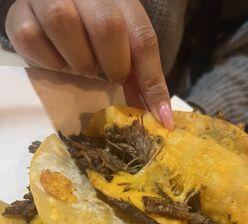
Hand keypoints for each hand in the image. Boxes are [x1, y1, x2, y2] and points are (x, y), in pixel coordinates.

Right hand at [5, 0, 172, 129]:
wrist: (51, 12)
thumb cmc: (92, 37)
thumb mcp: (122, 50)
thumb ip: (140, 77)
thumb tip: (159, 118)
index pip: (143, 39)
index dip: (153, 83)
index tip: (160, 119)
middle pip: (106, 26)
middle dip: (113, 65)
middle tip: (109, 75)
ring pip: (63, 23)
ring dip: (79, 62)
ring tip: (81, 66)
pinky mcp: (19, 15)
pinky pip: (32, 40)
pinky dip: (49, 62)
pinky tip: (57, 62)